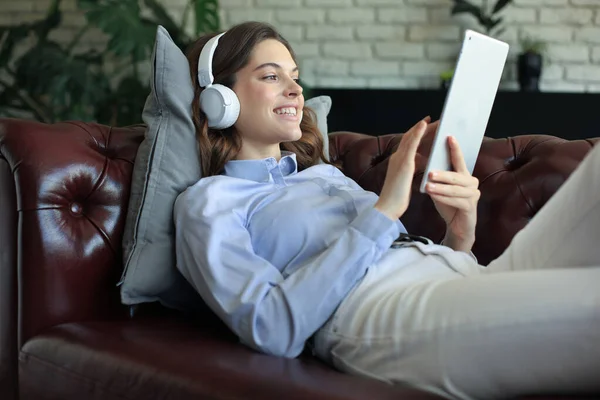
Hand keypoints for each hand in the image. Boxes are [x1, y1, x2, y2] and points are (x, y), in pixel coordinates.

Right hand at [375, 117, 437, 220]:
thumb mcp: (405, 182)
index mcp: (398, 163)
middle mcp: (397, 157)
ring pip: (411, 137)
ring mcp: (399, 159)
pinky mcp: (404, 163)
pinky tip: (425, 124)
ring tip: (433, 119)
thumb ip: (410, 172)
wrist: (388, 207)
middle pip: (409, 137)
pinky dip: (418, 132)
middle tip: (431, 119)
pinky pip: (412, 144)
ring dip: (421, 126)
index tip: (425, 126)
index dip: (416, 134)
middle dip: (420, 128)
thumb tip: (420, 166)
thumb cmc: (396, 198)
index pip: (408, 144)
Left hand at [425, 136, 479, 251]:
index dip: (454, 148)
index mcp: (464, 175)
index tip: (448, 136)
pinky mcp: (470, 207)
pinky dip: (443, 198)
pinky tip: (433, 196)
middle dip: (442, 174)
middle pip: (456, 176)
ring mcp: (473, 195)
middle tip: (429, 172)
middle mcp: (472, 182)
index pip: (459, 159)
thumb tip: (427, 164)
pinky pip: (456, 201)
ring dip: (440, 188)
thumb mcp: (441, 188)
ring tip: (428, 186)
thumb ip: (438, 176)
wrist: (457, 226)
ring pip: (455, 189)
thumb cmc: (448, 204)